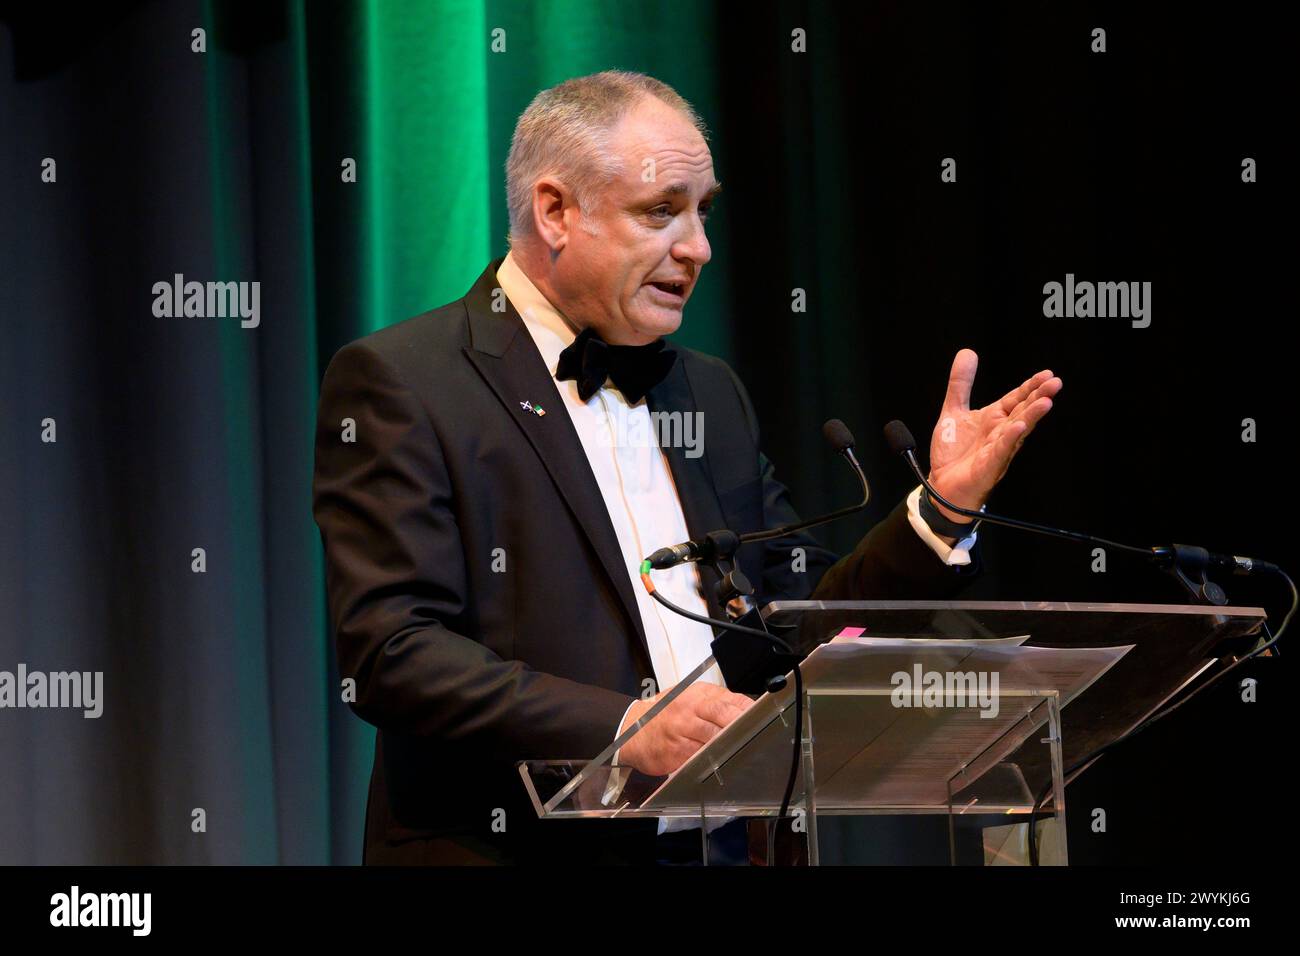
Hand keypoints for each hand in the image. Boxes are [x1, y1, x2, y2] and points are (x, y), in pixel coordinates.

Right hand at [617, 682, 751, 776]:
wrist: (631, 729)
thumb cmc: (665, 713)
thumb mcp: (690, 698)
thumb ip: (717, 703)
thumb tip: (747, 710)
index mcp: (697, 694)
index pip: (729, 700)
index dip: (747, 711)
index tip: (762, 718)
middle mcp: (689, 708)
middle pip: (722, 715)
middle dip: (741, 726)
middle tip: (756, 734)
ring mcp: (681, 730)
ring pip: (713, 737)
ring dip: (729, 744)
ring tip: (741, 748)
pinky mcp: (675, 750)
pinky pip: (699, 755)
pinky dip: (711, 758)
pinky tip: (719, 759)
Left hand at [927, 349, 1061, 522]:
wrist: (942, 484)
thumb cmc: (954, 452)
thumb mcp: (954, 411)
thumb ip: (960, 384)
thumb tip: (968, 352)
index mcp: (995, 418)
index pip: (1017, 399)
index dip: (1030, 386)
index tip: (1047, 374)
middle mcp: (1000, 432)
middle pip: (1023, 411)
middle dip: (1038, 397)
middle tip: (1056, 383)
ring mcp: (997, 449)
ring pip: (1018, 430)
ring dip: (1031, 417)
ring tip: (1045, 402)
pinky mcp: (988, 466)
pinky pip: (1001, 450)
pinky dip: (1010, 438)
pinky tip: (1019, 426)